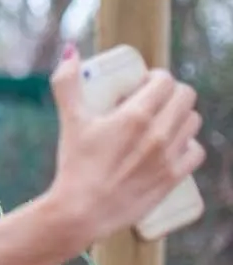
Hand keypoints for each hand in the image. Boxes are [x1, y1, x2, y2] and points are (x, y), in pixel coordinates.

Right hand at [47, 43, 205, 241]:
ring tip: (160, 124)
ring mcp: (167, 157)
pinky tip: (170, 147)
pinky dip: (187, 146)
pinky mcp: (171, 178)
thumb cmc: (73, 167)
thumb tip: (70, 51)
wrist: (79, 213)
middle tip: (152, 102)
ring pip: (193, 121)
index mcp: (134, 116)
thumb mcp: (70, 122)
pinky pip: (196, 152)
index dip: (155, 78)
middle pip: (185, 96)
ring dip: (180, 117)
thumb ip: (67, 84)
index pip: (164, 81)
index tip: (141, 86)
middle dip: (171, 94)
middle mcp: (157, 134)